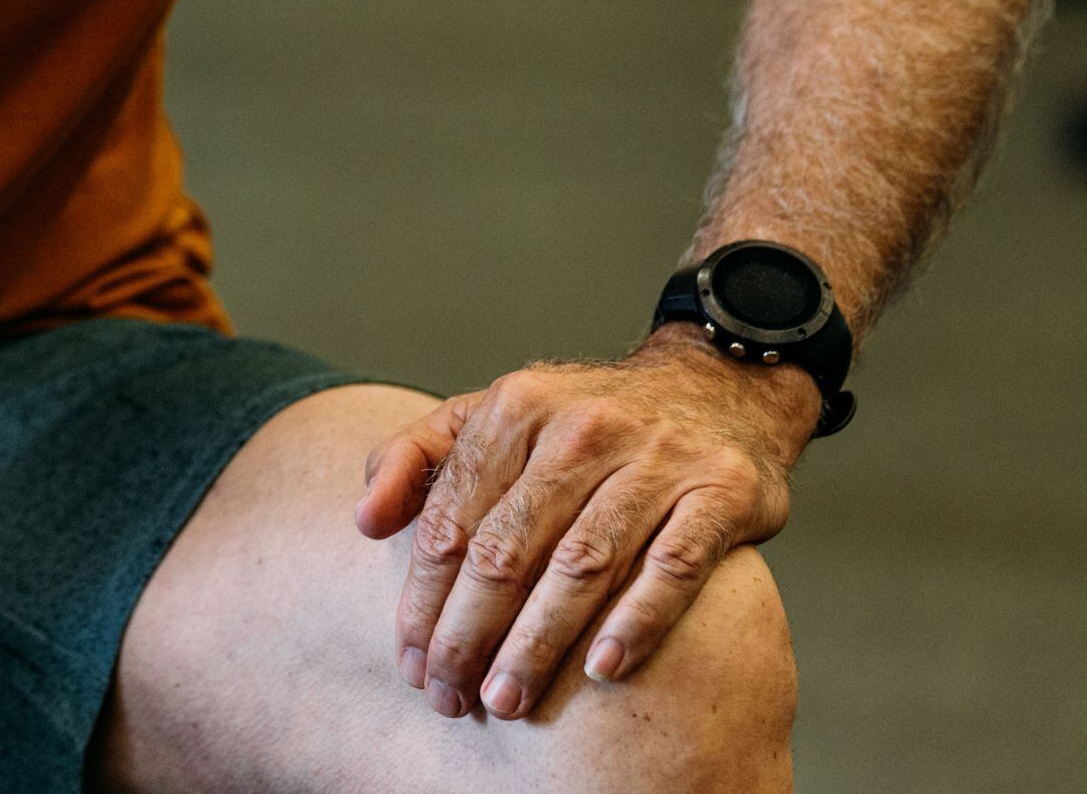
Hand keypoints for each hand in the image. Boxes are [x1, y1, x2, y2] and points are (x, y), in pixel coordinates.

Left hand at [358, 332, 817, 721]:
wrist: (715, 389)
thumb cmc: (583, 422)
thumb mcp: (492, 415)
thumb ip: (418, 459)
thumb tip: (365, 521)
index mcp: (515, 408)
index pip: (453, 519)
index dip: (424, 598)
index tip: (411, 661)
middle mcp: (583, 428)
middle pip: (508, 548)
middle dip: (470, 632)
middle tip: (451, 696)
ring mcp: (656, 458)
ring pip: (582, 563)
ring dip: (538, 640)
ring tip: (508, 698)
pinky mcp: (721, 491)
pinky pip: (674, 566)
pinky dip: (636, 620)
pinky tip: (601, 668)